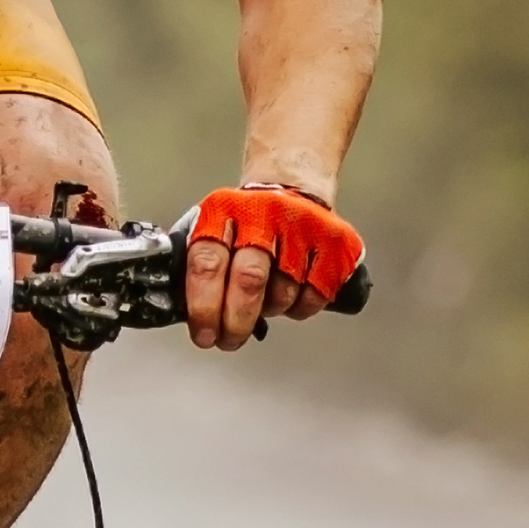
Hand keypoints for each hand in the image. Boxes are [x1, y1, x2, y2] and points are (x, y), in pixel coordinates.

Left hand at [178, 184, 362, 349]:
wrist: (292, 188)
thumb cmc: (247, 224)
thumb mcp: (213, 234)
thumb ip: (202, 272)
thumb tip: (193, 320)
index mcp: (222, 212)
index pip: (207, 263)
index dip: (204, 308)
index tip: (204, 335)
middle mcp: (262, 213)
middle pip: (249, 279)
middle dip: (237, 322)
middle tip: (230, 339)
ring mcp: (302, 224)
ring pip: (283, 293)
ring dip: (271, 311)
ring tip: (265, 299)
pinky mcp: (335, 241)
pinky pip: (314, 297)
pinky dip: (299, 307)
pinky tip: (292, 291)